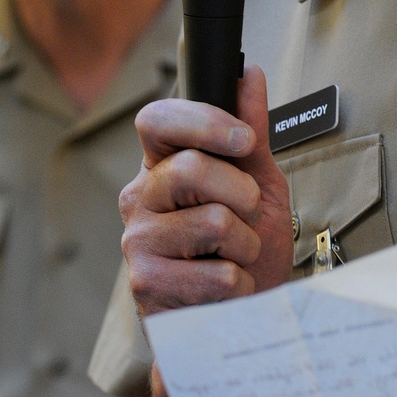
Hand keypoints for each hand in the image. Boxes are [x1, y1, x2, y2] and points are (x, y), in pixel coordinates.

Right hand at [121, 65, 293, 315]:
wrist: (239, 322)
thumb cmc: (246, 251)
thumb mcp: (260, 187)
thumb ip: (252, 134)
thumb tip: (248, 74)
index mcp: (161, 167)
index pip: (157, 121)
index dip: (203, 122)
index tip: (245, 141)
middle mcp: (139, 198)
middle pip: (191, 168)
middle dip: (243, 194)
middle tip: (248, 217)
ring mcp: (137, 242)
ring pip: (214, 222)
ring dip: (247, 245)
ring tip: (236, 258)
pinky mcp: (147, 286)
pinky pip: (218, 272)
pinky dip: (240, 283)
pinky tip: (226, 290)